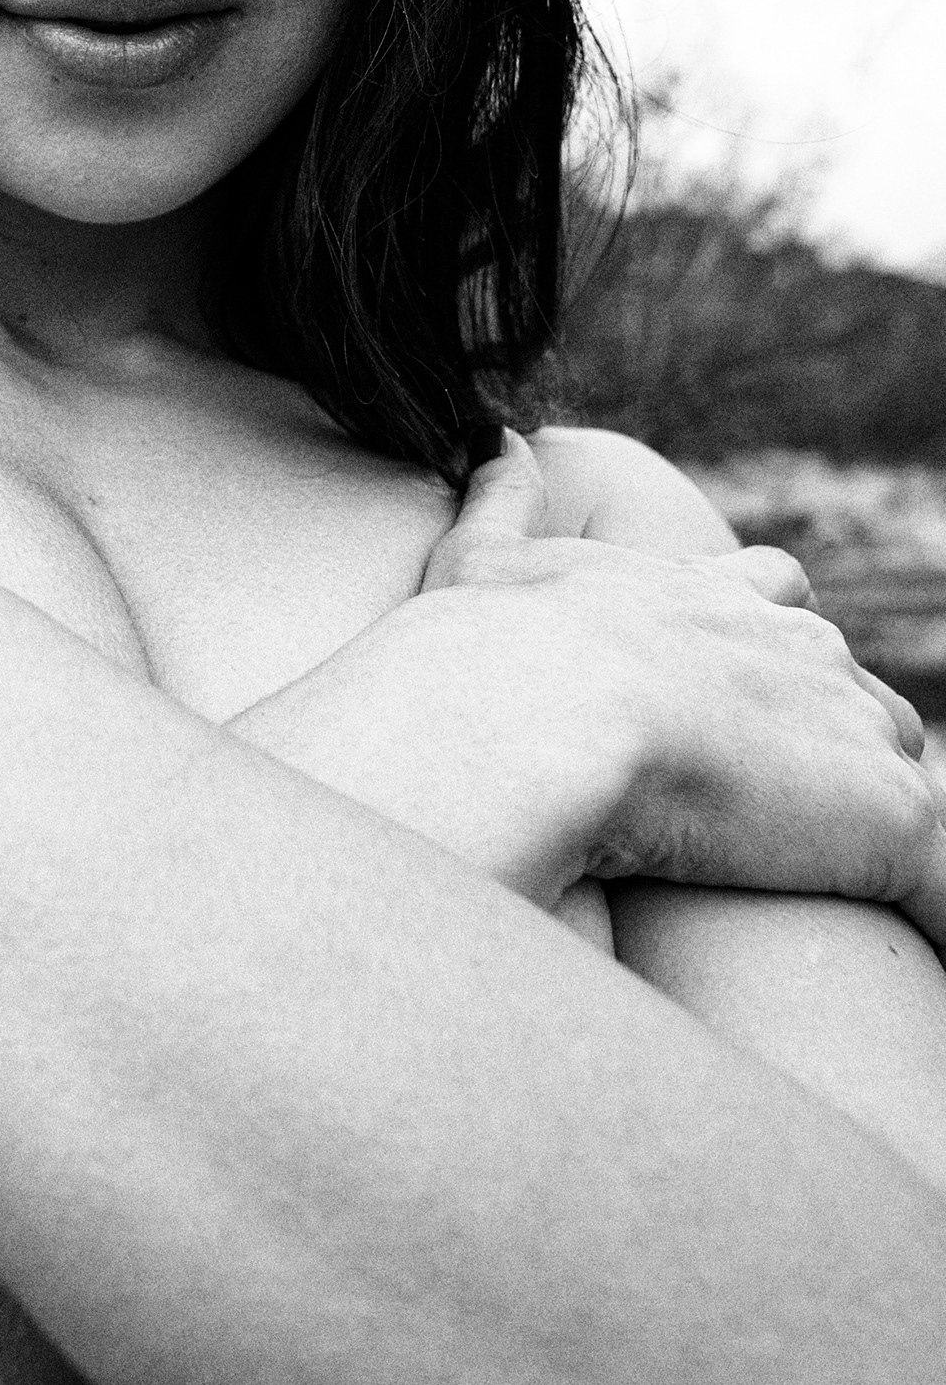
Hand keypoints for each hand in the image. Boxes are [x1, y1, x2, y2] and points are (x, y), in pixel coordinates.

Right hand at [415, 432, 945, 939]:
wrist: (538, 712)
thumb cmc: (494, 649)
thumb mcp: (484, 562)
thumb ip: (503, 499)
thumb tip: (493, 434)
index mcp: (704, 595)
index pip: (771, 592)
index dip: (762, 634)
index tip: (736, 682)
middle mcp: (794, 646)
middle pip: (852, 688)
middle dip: (828, 737)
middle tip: (777, 803)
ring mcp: (850, 730)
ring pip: (896, 768)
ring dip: (869, 817)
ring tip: (838, 882)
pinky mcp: (888, 817)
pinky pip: (944, 882)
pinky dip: (931, 913)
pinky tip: (915, 951)